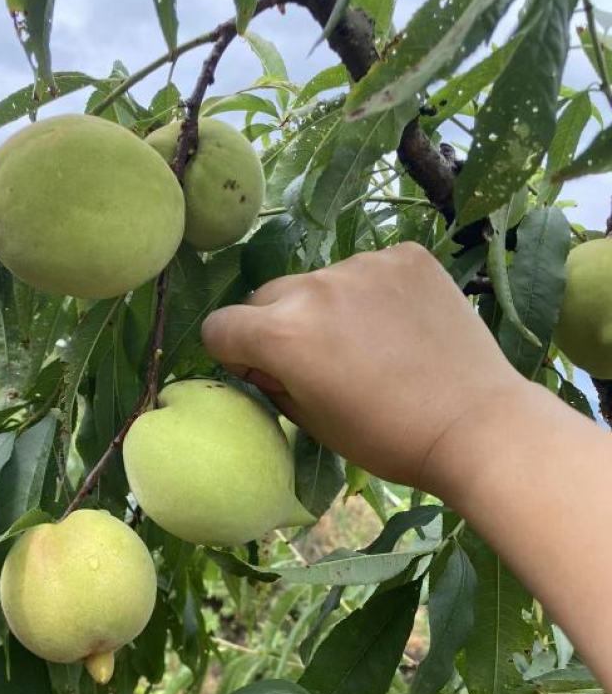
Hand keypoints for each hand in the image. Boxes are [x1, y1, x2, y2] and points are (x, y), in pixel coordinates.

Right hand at [202, 242, 526, 495]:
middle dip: (277, 326)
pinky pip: (367, 270)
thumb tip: (262, 362)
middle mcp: (315, 288)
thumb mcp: (312, 423)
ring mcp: (364, 265)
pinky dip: (372, 294)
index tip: (264, 373)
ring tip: (371, 346)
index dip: (233, 354)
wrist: (474, 424)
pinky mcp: (406, 256)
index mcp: (282, 335)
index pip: (219, 327)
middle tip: (320, 362)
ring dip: (328, 308)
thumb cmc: (386, 438)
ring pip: (319, 282)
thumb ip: (273, 382)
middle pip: (266, 297)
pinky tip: (400, 326)